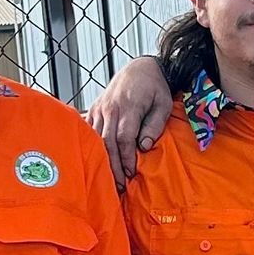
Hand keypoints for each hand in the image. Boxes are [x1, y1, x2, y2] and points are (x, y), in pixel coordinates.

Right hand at [88, 57, 172, 188]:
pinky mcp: (94, 109)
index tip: (131, 173)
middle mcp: (110, 107)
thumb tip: (144, 146)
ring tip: (108, 180)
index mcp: (128, 106)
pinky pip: (89, 131)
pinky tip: (95, 162)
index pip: (124, 137)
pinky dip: (91, 147)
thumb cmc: (156, 88)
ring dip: (101, 160)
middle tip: (118, 186)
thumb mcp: (164, 104)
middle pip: (107, 142)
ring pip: (95, 139)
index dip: (126, 158)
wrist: (141, 68)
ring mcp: (99, 108)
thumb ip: (154, 125)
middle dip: (112, 166)